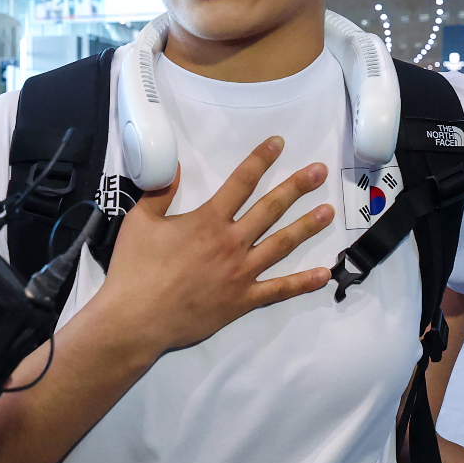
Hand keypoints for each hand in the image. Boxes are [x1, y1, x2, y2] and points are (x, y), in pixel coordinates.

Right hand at [100, 135, 333, 353]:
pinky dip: (302, 283)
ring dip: (307, 227)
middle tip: (320, 172)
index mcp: (208, 220)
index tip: (278, 143)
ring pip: (281, 244)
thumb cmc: (135, 269)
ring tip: (328, 212)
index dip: (260, 159)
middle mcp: (231, 242)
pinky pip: (278, 290)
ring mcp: (241, 273)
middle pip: (271, 208)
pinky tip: (324, 274)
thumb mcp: (140, 221)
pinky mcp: (242, 301)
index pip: (241, 182)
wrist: (136, 320)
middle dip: (297, 187)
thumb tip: (177, 166)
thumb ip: (161, 191)